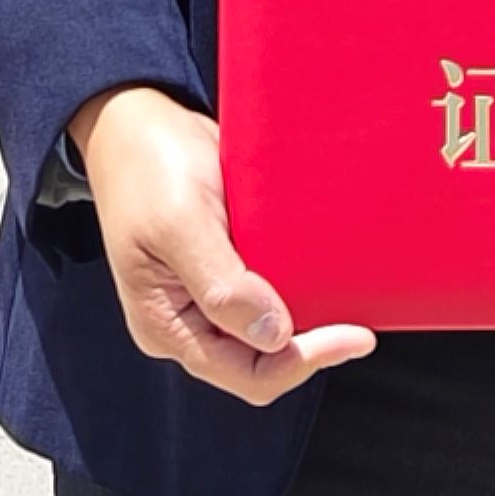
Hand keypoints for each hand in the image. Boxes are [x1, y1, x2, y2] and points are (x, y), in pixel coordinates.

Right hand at [68, 86, 372, 409]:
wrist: (135, 120)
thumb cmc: (146, 166)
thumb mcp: (180, 224)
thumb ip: (221, 285)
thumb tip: (272, 334)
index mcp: (168, 326)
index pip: (247, 374)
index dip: (302, 363)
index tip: (352, 336)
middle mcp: (191, 321)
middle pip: (265, 360)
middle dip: (312, 344)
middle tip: (359, 317)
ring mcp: (209, 297)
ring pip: (273, 330)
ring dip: (311, 318)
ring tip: (347, 293)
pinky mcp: (230, 269)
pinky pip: (273, 294)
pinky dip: (304, 289)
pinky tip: (328, 270)